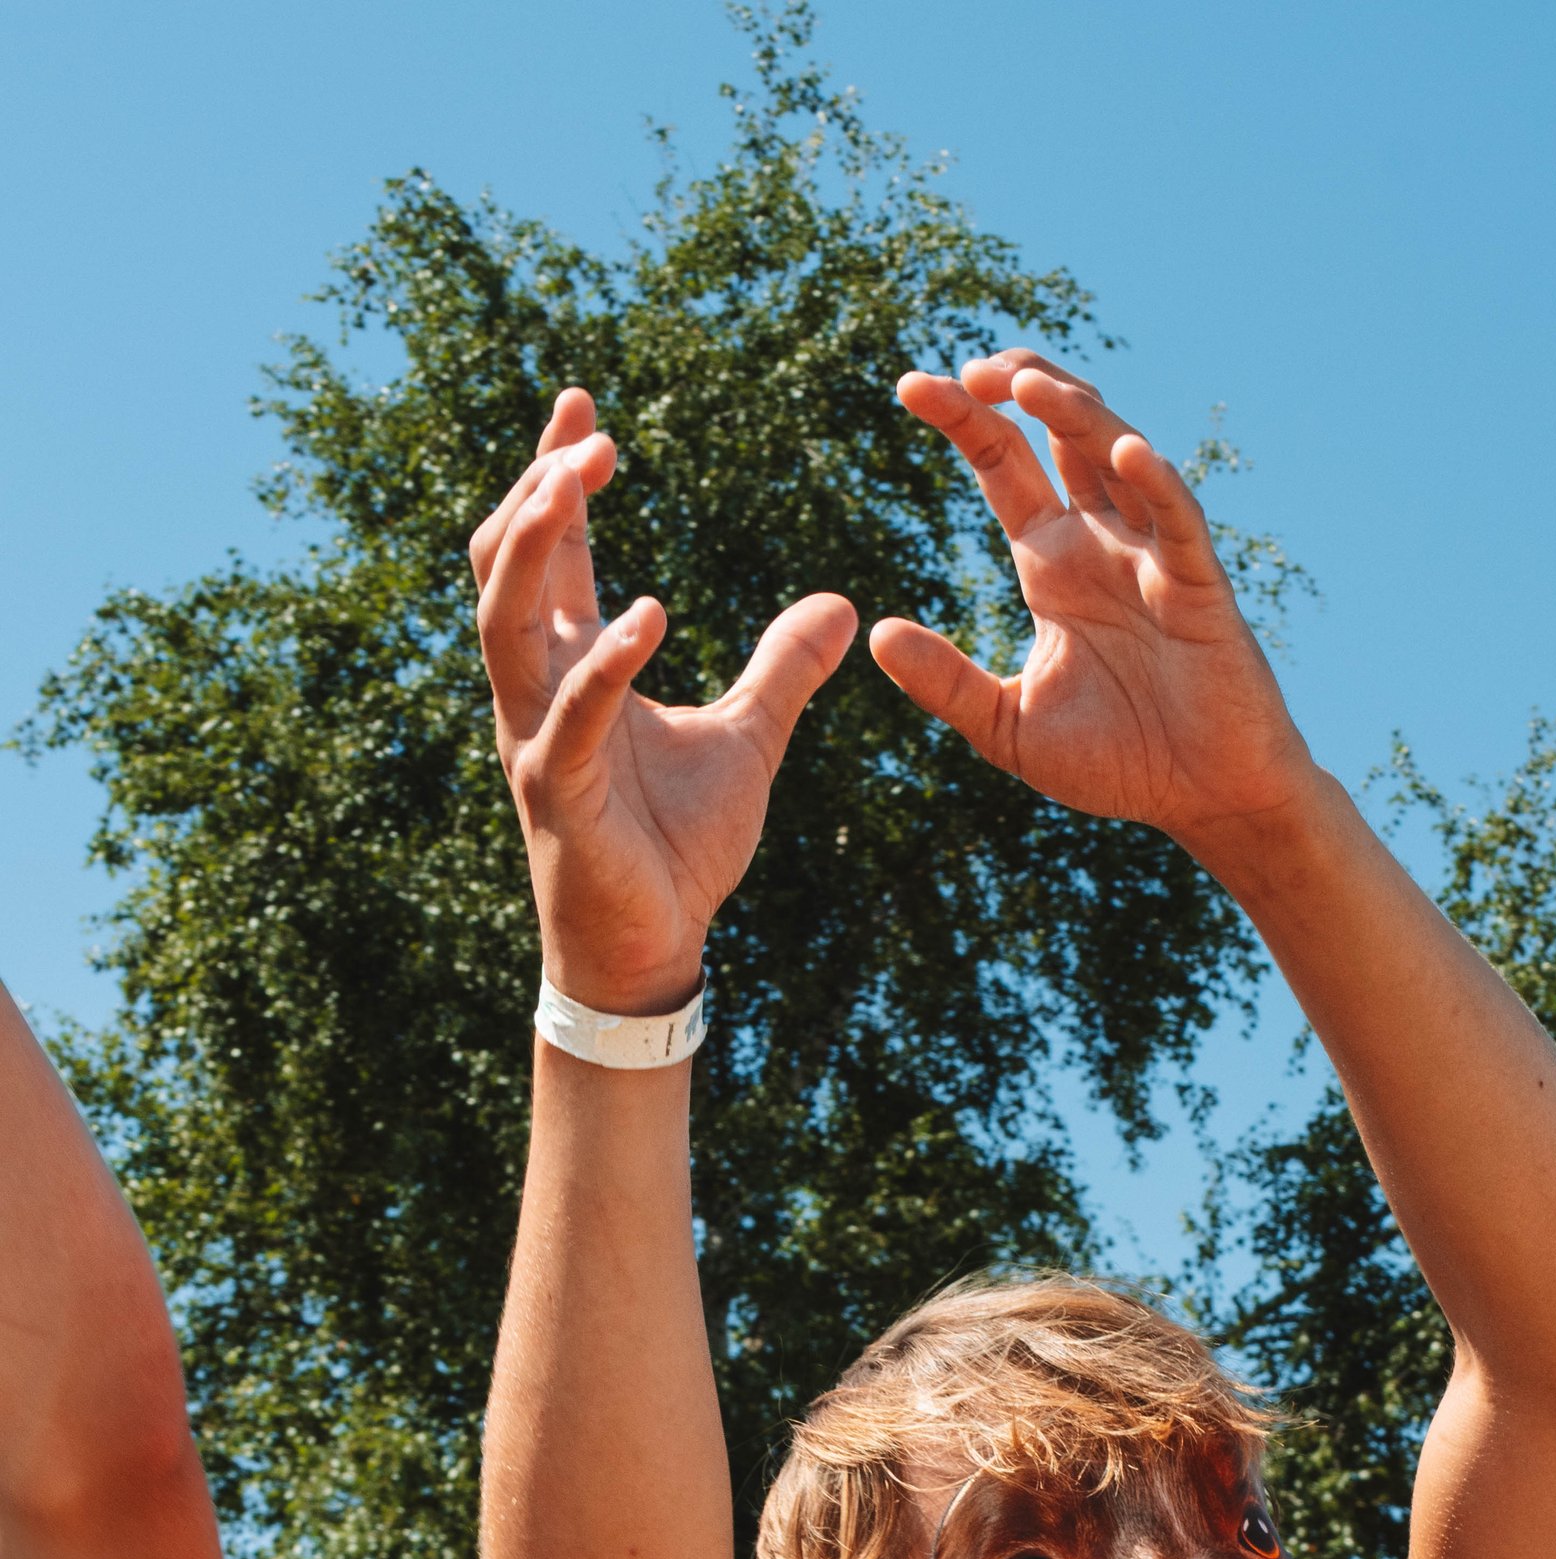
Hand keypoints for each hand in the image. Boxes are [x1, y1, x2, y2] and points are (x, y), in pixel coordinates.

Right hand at [471, 386, 856, 1015]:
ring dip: (535, 548)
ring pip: (506, 624)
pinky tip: (646, 615)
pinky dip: (606, 666)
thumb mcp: (749, 740)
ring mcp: (540, 739)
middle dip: (536, 492)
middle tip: (583, 431)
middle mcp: (540, 691)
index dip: (558, 476)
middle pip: (506, 565)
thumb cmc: (678, 847)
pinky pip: (571, 718)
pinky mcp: (561, 794)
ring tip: (574, 483)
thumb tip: (840, 604)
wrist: (654, 947)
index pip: (553, 553)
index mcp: (576, 667)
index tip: (580, 405)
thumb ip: (783, 669)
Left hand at [874, 354, 1313, 863]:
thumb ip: (948, 683)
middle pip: (1061, 433)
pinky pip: (1179, 522)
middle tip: (973, 370)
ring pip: (1117, 457)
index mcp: (1053, 562)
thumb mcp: (1009, 729)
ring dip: (1077, 415)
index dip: (963, 419)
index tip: (911, 385)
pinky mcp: (1200, 588)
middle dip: (1020, 387)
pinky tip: (1126, 454)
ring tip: (1029, 386)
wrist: (1204, 800)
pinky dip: (1158, 484)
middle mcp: (1102, 541)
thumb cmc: (1118, 763)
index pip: (1002, 463)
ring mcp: (1153, 557)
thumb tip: (878, 634)